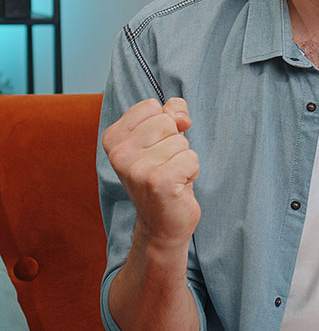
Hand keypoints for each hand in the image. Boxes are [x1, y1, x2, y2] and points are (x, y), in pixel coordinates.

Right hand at [102, 98, 200, 248]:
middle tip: (165, 165)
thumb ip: (171, 114)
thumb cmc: (162, 176)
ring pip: (181, 141)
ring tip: (171, 176)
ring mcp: (137, 168)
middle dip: (176, 142)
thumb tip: (179, 112)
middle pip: (167, 122)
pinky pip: (191, 158)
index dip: (165, 123)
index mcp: (113, 138)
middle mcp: (119, 153)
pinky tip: (179, 185)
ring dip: (184, 158)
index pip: (151, 106)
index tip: (157, 146)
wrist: (161, 223)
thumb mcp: (162, 139)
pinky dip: (192, 171)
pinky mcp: (158, 181)